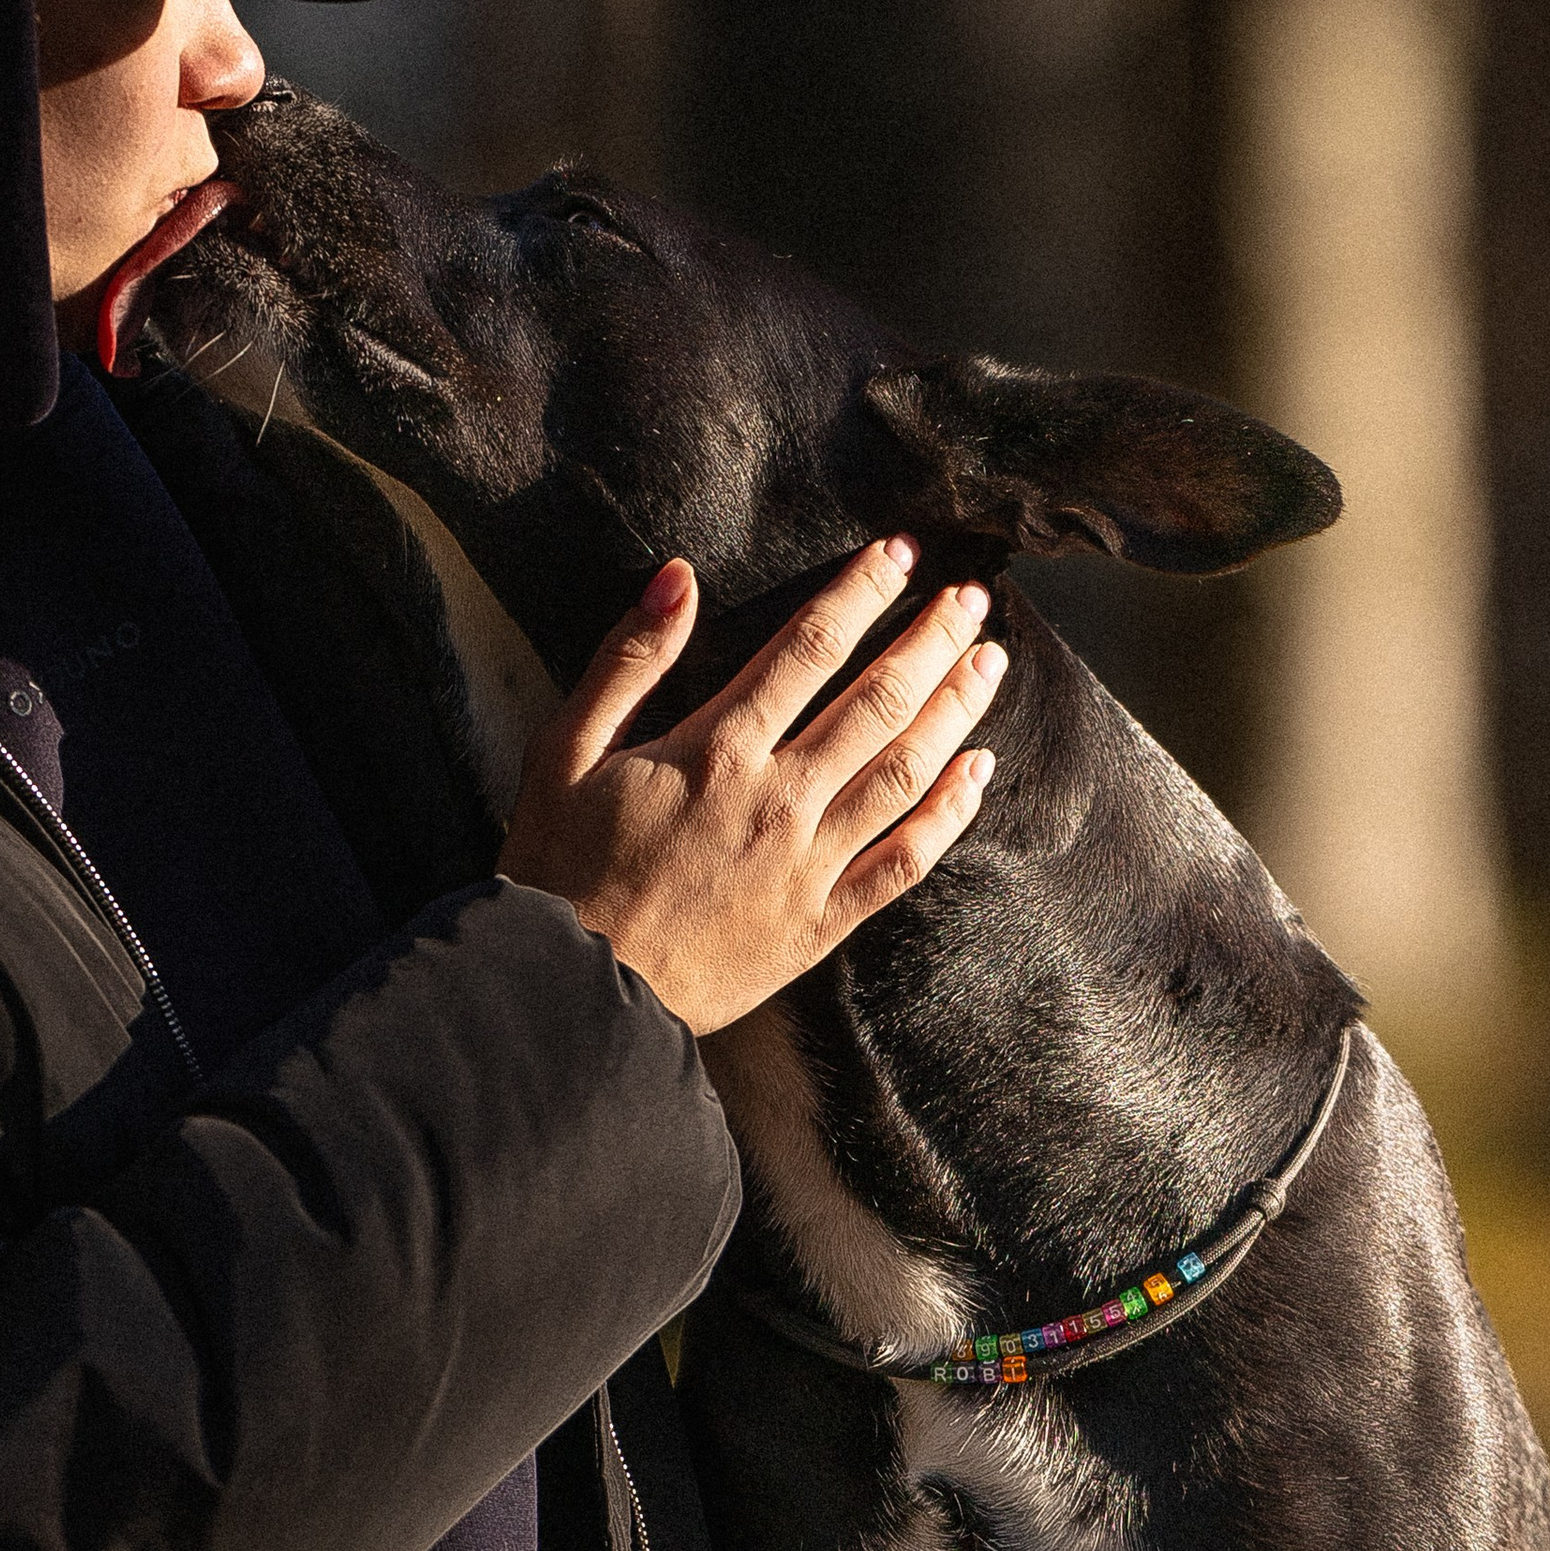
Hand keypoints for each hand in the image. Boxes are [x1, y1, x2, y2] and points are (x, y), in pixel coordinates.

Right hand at [497, 538, 1001, 1037]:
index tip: (900, 555)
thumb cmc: (558, 868)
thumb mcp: (563, 750)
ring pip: (905, 772)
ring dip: (954, 710)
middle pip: (877, 701)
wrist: (577, 995)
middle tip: (971, 597)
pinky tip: (978, 773)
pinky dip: (950, 815)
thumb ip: (626, 661)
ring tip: (991, 661)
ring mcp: (809, 864)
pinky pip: (904, 862)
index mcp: (716, 749)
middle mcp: (777, 799)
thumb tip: (678, 577)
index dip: (862, 593)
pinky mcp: (822, 922)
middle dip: (930, 640)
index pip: (810, 648)